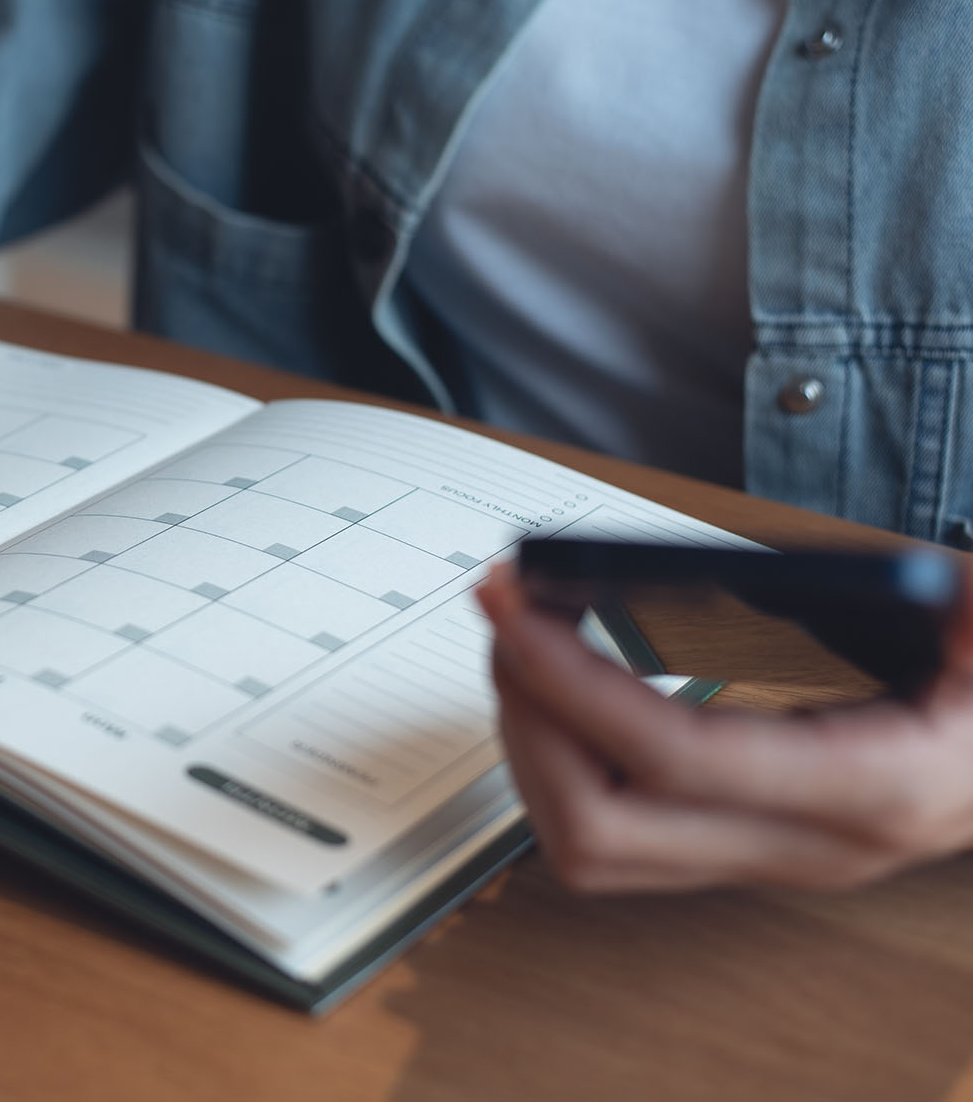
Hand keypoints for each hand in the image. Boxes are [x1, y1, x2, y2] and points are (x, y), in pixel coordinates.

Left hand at [475, 559, 972, 891]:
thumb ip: (927, 597)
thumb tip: (765, 574)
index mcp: (877, 787)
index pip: (677, 760)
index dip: (575, 683)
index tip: (515, 606)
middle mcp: (816, 846)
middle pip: (603, 829)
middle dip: (528, 718)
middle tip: (505, 614)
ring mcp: (776, 860)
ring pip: (593, 849)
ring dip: (530, 745)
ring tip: (520, 642)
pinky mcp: (749, 850)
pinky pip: (615, 837)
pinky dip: (560, 761)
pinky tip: (556, 685)